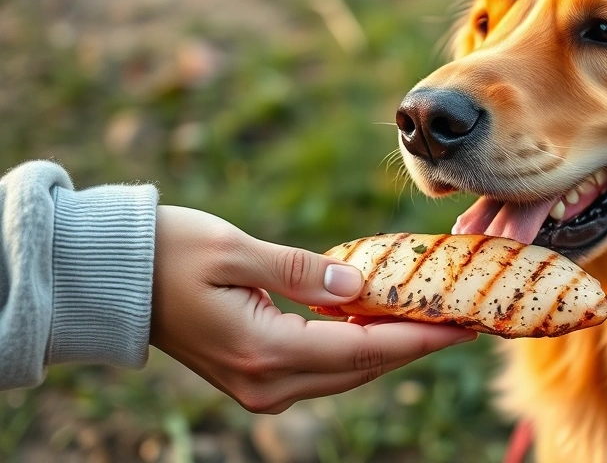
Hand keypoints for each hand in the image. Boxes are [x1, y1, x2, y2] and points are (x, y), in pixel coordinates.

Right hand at [149, 206, 476, 412]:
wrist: (110, 278)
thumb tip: (361, 288)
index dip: (420, 338)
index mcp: (264, 352)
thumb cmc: (167, 252)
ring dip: (392, 346)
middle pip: (363, 368)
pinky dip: (359, 345)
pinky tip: (386, 321)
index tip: (465, 325)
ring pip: (347, 371)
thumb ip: (303, 272)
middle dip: (417, 344)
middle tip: (466, 319)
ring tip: (438, 319)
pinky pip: (324, 366)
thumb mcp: (235, 250)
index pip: (364, 351)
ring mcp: (260, 386)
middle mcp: (267, 383)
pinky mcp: (256, 375)